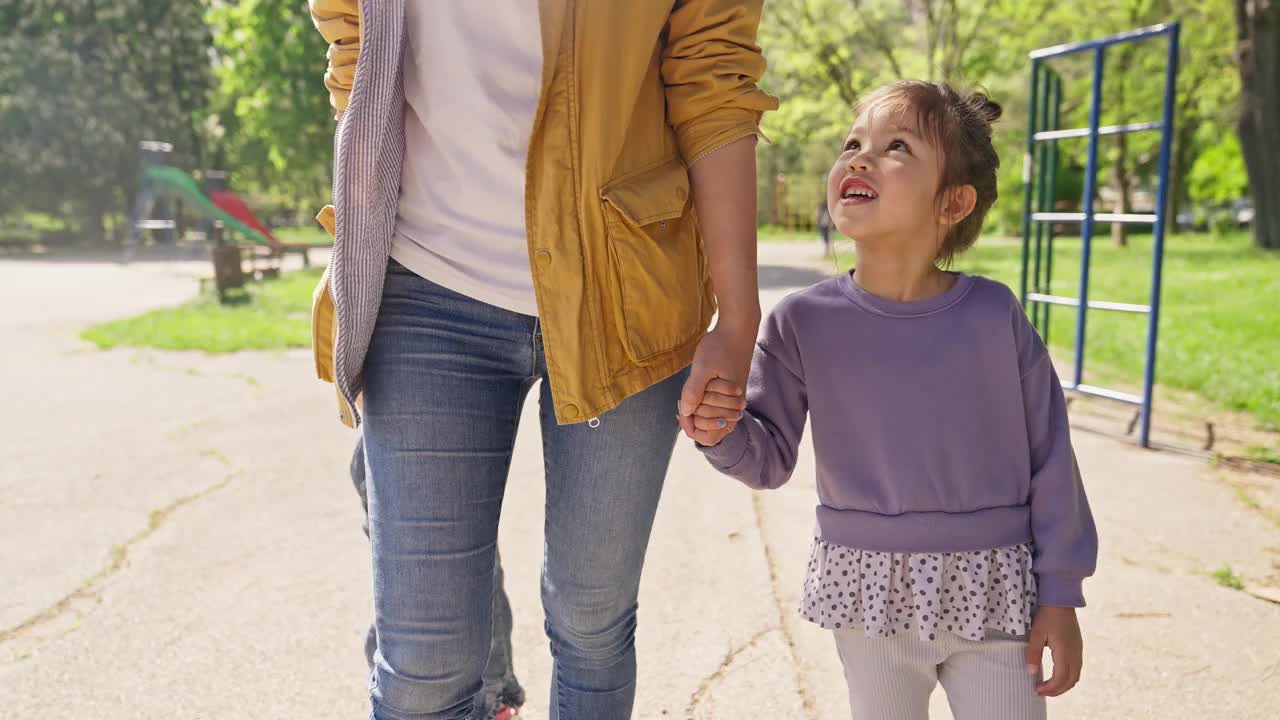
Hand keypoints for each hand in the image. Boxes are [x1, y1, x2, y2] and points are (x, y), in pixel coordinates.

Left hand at [678, 323, 754, 443]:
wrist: (736, 329)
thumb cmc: (721, 347)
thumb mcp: (703, 368)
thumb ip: (694, 392)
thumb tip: (685, 412)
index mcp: (730, 406)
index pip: (710, 437)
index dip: (691, 428)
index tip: (681, 410)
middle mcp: (733, 408)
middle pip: (707, 429)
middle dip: (693, 414)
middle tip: (684, 395)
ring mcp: (731, 401)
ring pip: (708, 418)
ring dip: (697, 407)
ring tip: (691, 388)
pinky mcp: (728, 393)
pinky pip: (711, 407)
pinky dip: (700, 401)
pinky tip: (694, 386)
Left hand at [1026, 605, 1082, 696]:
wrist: (1061, 600)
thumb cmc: (1047, 615)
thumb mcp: (1036, 634)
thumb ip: (1033, 653)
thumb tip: (1031, 672)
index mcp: (1065, 652)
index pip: (1060, 679)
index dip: (1050, 688)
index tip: (1037, 690)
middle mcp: (1075, 654)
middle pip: (1071, 681)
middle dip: (1057, 690)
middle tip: (1042, 691)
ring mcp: (1079, 651)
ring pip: (1075, 676)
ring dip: (1063, 685)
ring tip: (1048, 686)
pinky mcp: (1078, 647)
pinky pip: (1077, 668)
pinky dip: (1068, 677)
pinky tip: (1057, 675)